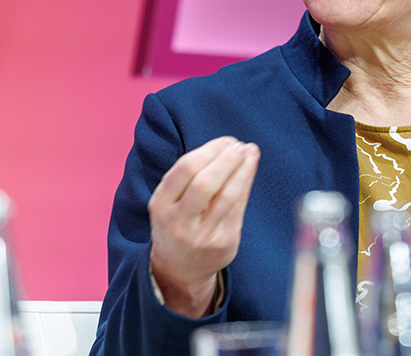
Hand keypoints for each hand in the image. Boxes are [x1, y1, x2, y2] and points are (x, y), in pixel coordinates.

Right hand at [148, 136, 259, 316]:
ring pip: (227, 196)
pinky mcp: (224, 243)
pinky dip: (246, 184)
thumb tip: (228, 145)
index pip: (185, 170)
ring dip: (242, 169)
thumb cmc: (178, 222)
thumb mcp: (169, 201)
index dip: (209, 151)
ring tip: (250, 152)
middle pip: (205, 183)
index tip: (226, 141)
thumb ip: (190, 176)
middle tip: (239, 145)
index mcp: (160, 205)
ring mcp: (202, 235)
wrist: (180, 269)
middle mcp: (178, 222)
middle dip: (226, 160)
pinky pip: (238, 208)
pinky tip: (250, 170)